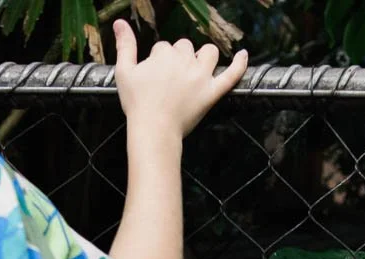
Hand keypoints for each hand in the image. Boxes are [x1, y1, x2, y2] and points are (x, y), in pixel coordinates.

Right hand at [112, 20, 248, 136]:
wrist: (153, 129)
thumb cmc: (137, 103)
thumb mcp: (124, 71)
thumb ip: (124, 45)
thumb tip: (119, 23)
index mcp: (164, 55)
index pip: (164, 47)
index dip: (158, 61)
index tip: (154, 78)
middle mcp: (185, 61)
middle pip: (185, 48)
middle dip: (179, 59)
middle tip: (170, 80)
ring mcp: (201, 77)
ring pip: (208, 53)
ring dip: (203, 56)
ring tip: (196, 68)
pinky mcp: (212, 93)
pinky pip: (232, 75)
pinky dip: (240, 64)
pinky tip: (244, 54)